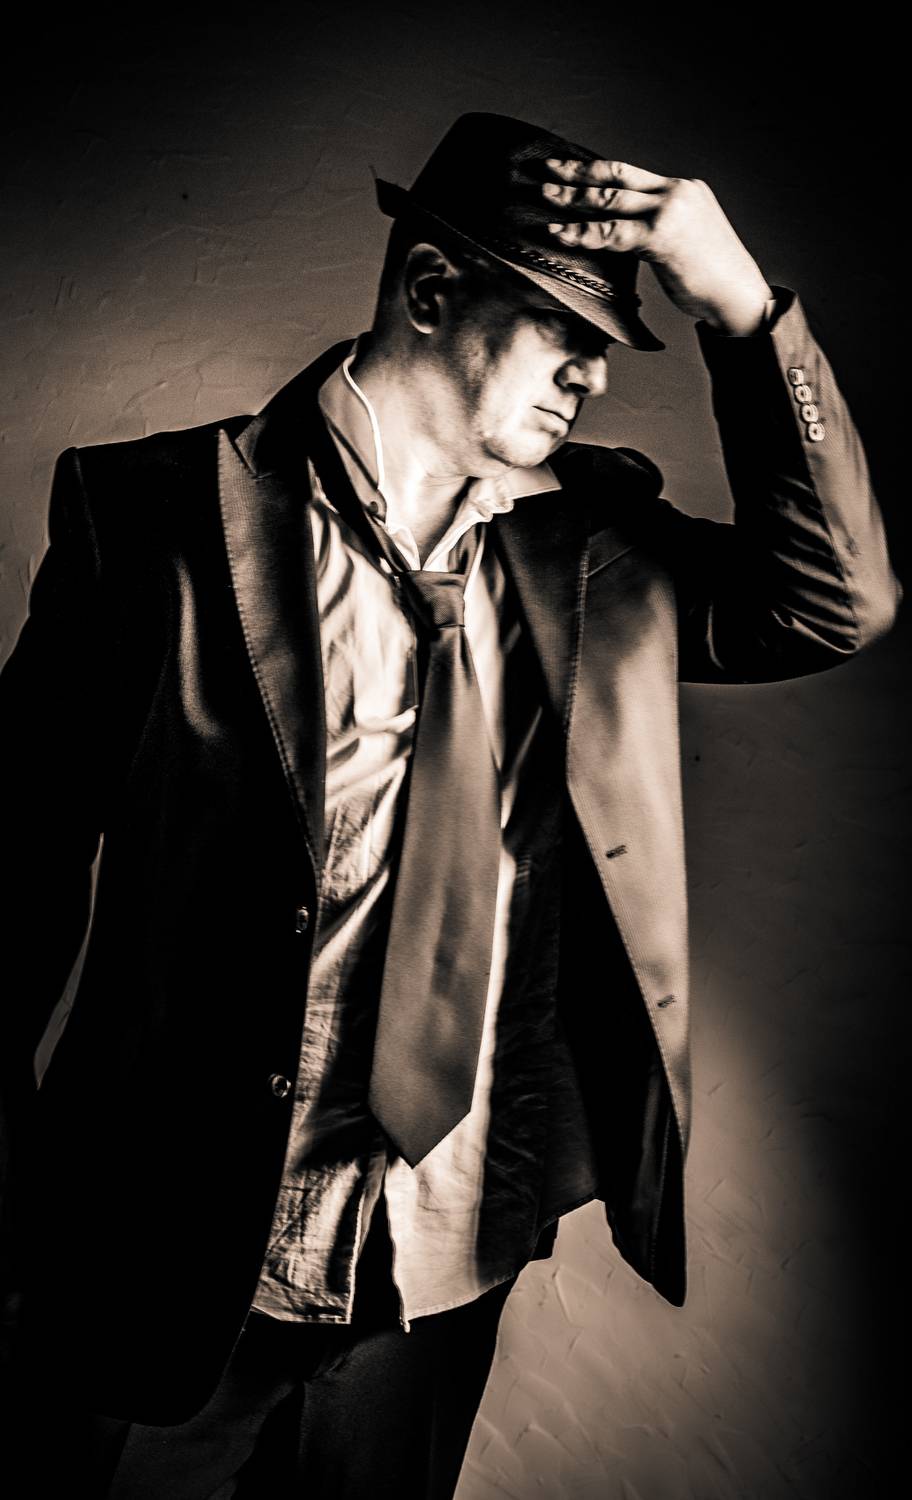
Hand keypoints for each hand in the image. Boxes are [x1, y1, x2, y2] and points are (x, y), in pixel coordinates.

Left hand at [542, 158, 772, 335]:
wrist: (738, 295)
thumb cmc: (712, 276)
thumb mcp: (687, 238)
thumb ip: (659, 226)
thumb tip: (626, 232)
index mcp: (683, 188)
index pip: (630, 172)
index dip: (597, 169)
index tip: (570, 167)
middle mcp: (676, 191)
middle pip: (616, 175)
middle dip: (577, 172)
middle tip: (546, 168)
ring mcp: (669, 211)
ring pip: (609, 200)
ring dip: (572, 198)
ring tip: (543, 196)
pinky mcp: (661, 237)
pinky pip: (612, 233)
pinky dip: (582, 232)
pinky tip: (559, 232)